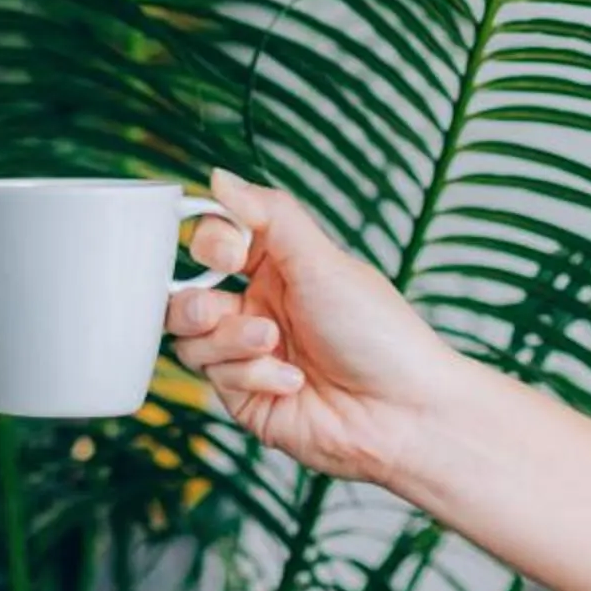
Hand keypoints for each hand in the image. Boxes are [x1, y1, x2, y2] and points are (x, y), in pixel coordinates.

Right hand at [167, 168, 458, 489]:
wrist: (404, 412)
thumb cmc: (378, 332)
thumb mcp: (323, 261)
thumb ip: (269, 215)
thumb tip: (219, 178)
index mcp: (275, 269)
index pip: (213, 243)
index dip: (210, 244)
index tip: (230, 255)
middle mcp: (258, 310)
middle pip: (186, 298)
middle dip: (194, 304)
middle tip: (217, 308)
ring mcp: (250, 358)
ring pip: (192, 341)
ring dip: (229, 341)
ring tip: (271, 343)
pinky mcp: (249, 400)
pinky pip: (217, 380)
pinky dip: (253, 376)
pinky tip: (294, 383)